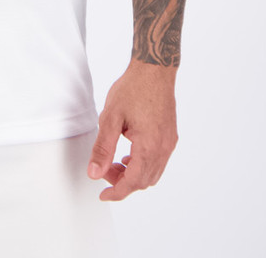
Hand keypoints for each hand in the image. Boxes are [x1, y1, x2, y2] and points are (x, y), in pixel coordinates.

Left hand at [86, 60, 177, 200]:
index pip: (133, 182)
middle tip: (104, 170)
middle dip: (123, 181)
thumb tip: (94, 173)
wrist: (154, 69)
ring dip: (133, 174)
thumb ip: (103, 147)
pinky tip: (129, 155)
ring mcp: (169, 142)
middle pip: (144, 180)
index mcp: (149, 146)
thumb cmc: (133, 89)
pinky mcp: (170, 136)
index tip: (103, 195)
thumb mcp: (110, 117)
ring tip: (114, 163)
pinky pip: (158, 161)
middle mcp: (163, 148)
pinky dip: (143, 165)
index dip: (117, 192)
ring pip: (152, 173)